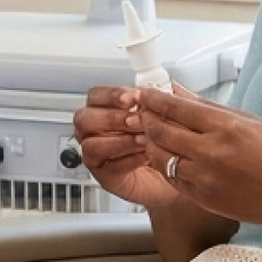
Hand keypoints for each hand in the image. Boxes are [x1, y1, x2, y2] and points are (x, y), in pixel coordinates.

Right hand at [73, 85, 188, 210]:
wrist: (176, 171)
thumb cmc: (167, 141)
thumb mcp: (169, 113)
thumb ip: (161, 98)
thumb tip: (156, 86)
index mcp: (105, 109)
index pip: (96, 96)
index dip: (112, 95)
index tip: (133, 98)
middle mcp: (95, 130)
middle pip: (85, 118)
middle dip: (113, 118)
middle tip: (137, 120)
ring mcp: (96, 153)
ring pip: (92, 144)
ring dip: (120, 140)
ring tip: (144, 140)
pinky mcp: (104, 175)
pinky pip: (108, 166)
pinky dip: (128, 159)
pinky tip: (146, 156)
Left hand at [134, 85, 261, 230]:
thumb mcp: (249, 121)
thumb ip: (209, 107)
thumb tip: (179, 90)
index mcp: (225, 127)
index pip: (177, 108)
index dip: (155, 99)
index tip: (145, 94)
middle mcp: (212, 152)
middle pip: (161, 132)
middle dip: (146, 119)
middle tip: (141, 113)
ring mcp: (206, 179)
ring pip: (161, 158)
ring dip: (151, 145)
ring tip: (151, 136)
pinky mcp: (204, 199)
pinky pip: (172, 180)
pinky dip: (165, 167)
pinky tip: (168, 158)